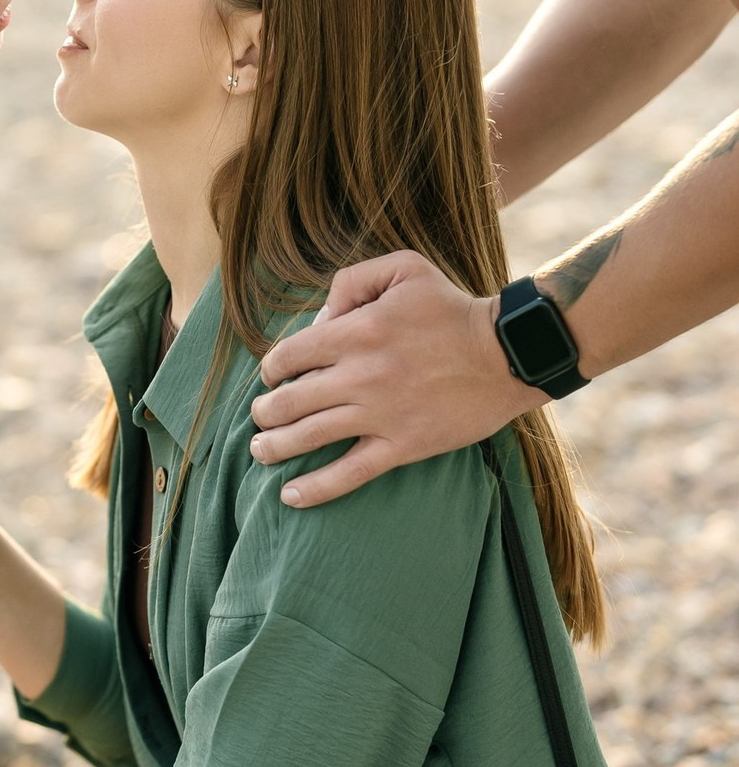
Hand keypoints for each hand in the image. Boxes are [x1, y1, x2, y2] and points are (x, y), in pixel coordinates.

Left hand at [250, 251, 537, 506]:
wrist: (506, 354)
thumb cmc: (453, 308)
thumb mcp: (404, 269)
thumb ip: (353, 282)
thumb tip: (320, 319)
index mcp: (356, 331)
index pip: (291, 355)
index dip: (273, 367)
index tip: (274, 376)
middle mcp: (359, 375)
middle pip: (291, 400)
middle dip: (265, 411)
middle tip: (260, 417)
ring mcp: (379, 414)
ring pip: (310, 436)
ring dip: (275, 446)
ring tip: (260, 451)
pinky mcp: (402, 446)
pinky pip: (349, 473)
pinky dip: (316, 488)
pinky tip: (290, 496)